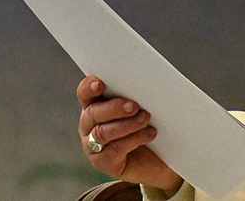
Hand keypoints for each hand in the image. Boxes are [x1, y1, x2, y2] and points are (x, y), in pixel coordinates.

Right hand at [78, 76, 182, 194]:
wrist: (159, 158)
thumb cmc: (149, 125)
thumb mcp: (142, 106)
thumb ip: (136, 95)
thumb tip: (146, 83)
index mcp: (96, 106)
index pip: (85, 94)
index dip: (89, 87)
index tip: (100, 83)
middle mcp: (90, 126)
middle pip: (92, 113)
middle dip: (114, 108)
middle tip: (134, 106)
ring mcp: (93, 146)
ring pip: (103, 132)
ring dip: (127, 124)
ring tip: (146, 118)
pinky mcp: (104, 162)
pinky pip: (115, 149)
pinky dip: (134, 139)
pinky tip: (150, 134)